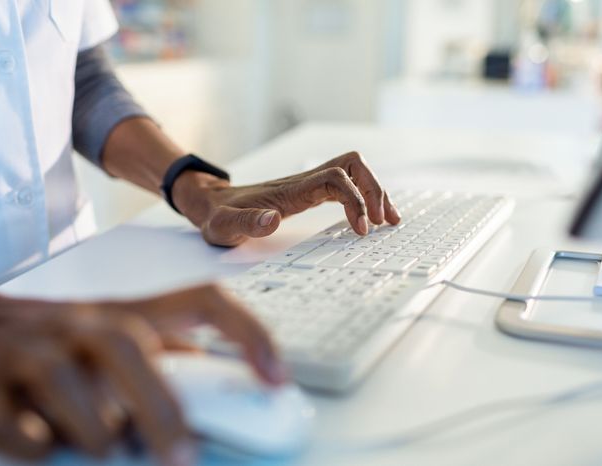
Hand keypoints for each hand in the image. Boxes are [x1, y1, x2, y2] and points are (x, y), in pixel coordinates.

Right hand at [0, 284, 281, 465]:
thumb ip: (168, 354)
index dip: (246, 333)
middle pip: (129, 349)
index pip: (201, 301)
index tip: (276, 379)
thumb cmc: (59, 335)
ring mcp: (30, 350)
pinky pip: (14, 429)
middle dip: (161, 412)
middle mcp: (82, 322)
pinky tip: (42, 443)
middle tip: (182, 459)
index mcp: (127, 312)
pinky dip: (33, 447)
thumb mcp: (117, 331)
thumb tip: (225, 396)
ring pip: (71, 391)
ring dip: (95, 433)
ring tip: (103, 447)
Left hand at [173, 151, 401, 246]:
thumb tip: (270, 221)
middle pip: (353, 166)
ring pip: (354, 172)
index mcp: (290, 189)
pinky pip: (347, 185)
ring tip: (390, 220)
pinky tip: (373, 217)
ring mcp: (309, 184)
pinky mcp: (311, 192)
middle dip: (374, 190)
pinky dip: (365, 197)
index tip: (361, 228)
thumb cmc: (218, 217)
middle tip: (382, 223)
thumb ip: (245, 224)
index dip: (354, 199)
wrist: (210, 204)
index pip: (334, 178)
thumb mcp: (224, 227)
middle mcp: (304, 180)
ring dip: (376, 191)